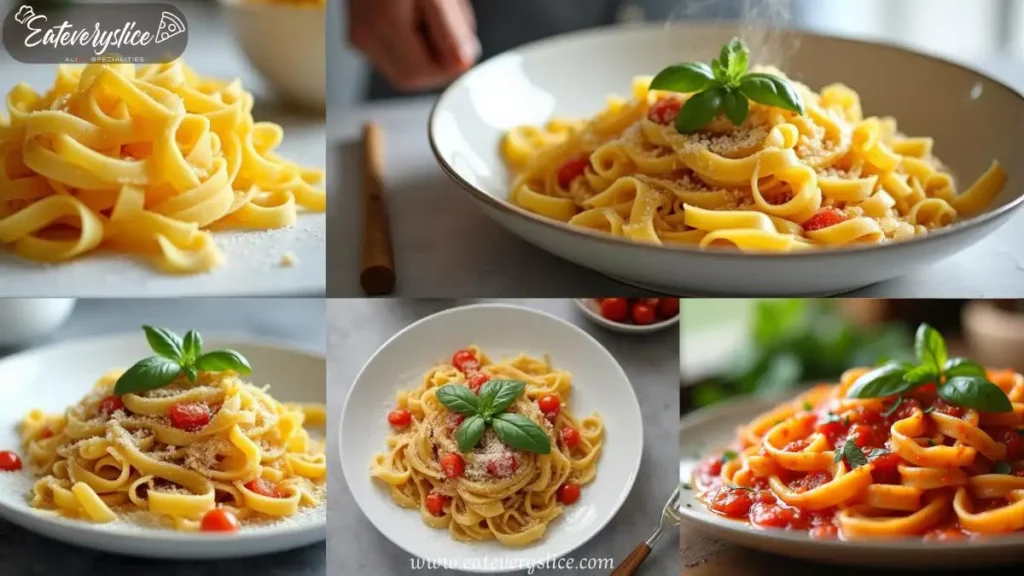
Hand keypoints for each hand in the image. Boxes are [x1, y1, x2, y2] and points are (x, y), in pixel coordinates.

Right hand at [348, 0, 479, 91]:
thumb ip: (450, 29)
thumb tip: (462, 63)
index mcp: (382, 24)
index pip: (418, 74)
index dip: (446, 68)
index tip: (464, 48)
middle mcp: (365, 34)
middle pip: (409, 75)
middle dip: (438, 60)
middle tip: (453, 27)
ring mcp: (360, 34)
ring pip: (403, 65)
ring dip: (429, 50)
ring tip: (437, 13)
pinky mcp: (361, 31)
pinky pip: (394, 50)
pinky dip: (416, 40)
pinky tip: (422, 13)